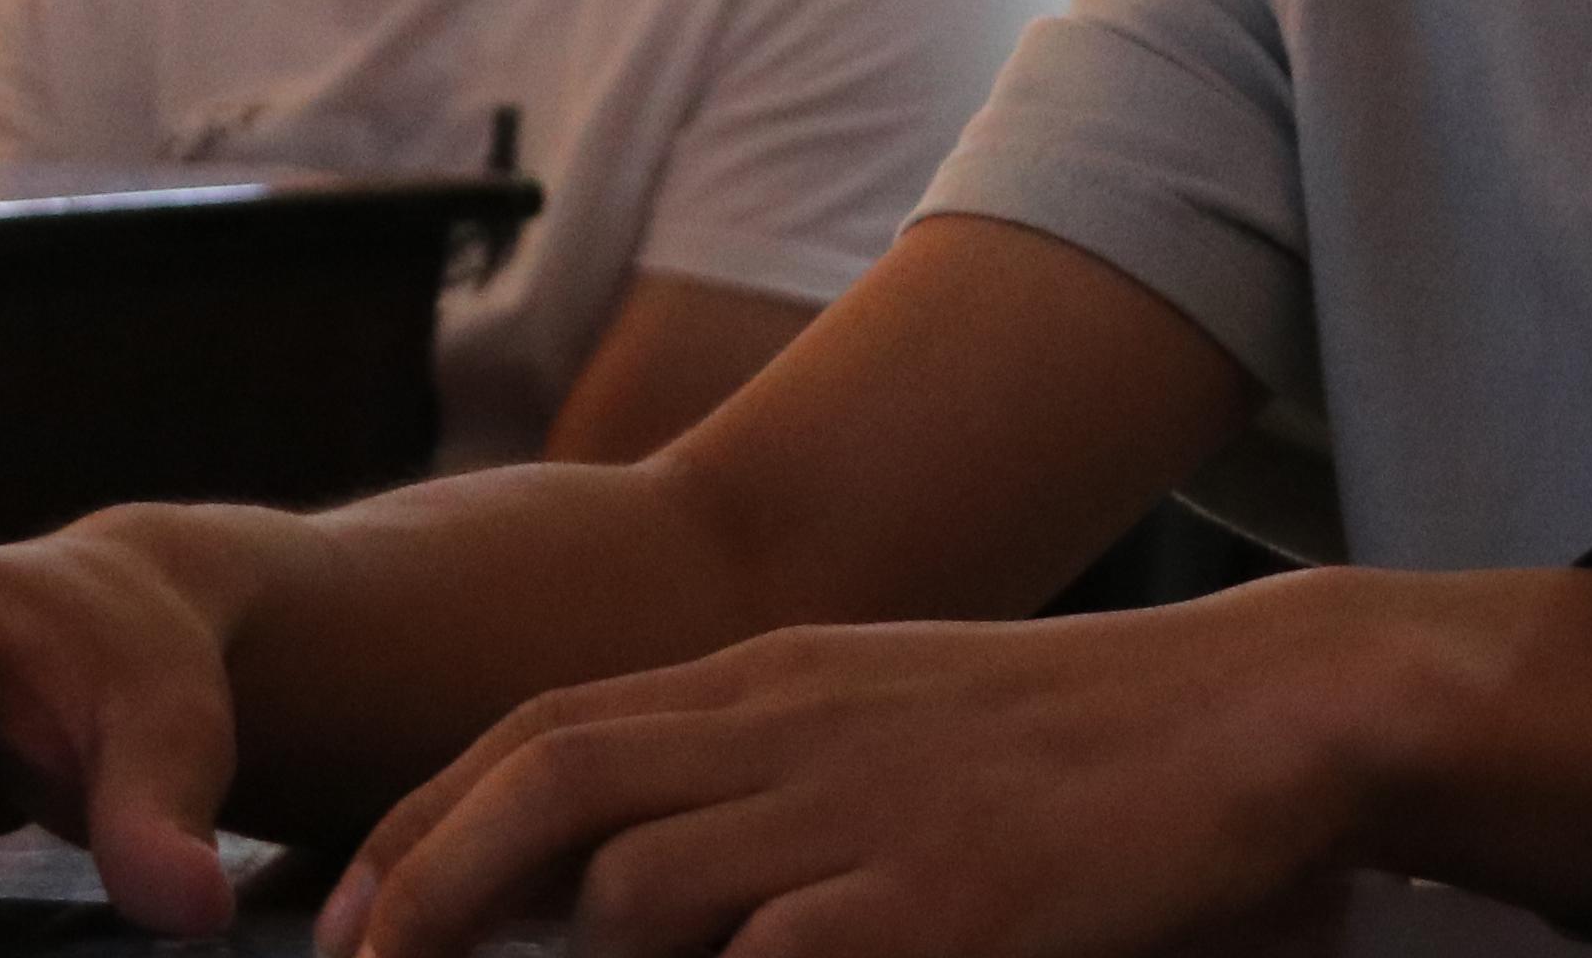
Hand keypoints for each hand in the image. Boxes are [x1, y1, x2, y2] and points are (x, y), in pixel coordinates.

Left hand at [318, 586, 1576, 957]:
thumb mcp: (881, 713)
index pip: (542, 729)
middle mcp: (790, 732)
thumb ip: (754, 767)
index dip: (423, 821)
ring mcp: (855, 820)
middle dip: (422, 888)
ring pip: (635, 895)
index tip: (346, 911)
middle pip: (548, 790)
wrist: (1245, 715)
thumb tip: (615, 858)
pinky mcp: (930, 913)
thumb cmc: (1064, 736)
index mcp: (773, 676)